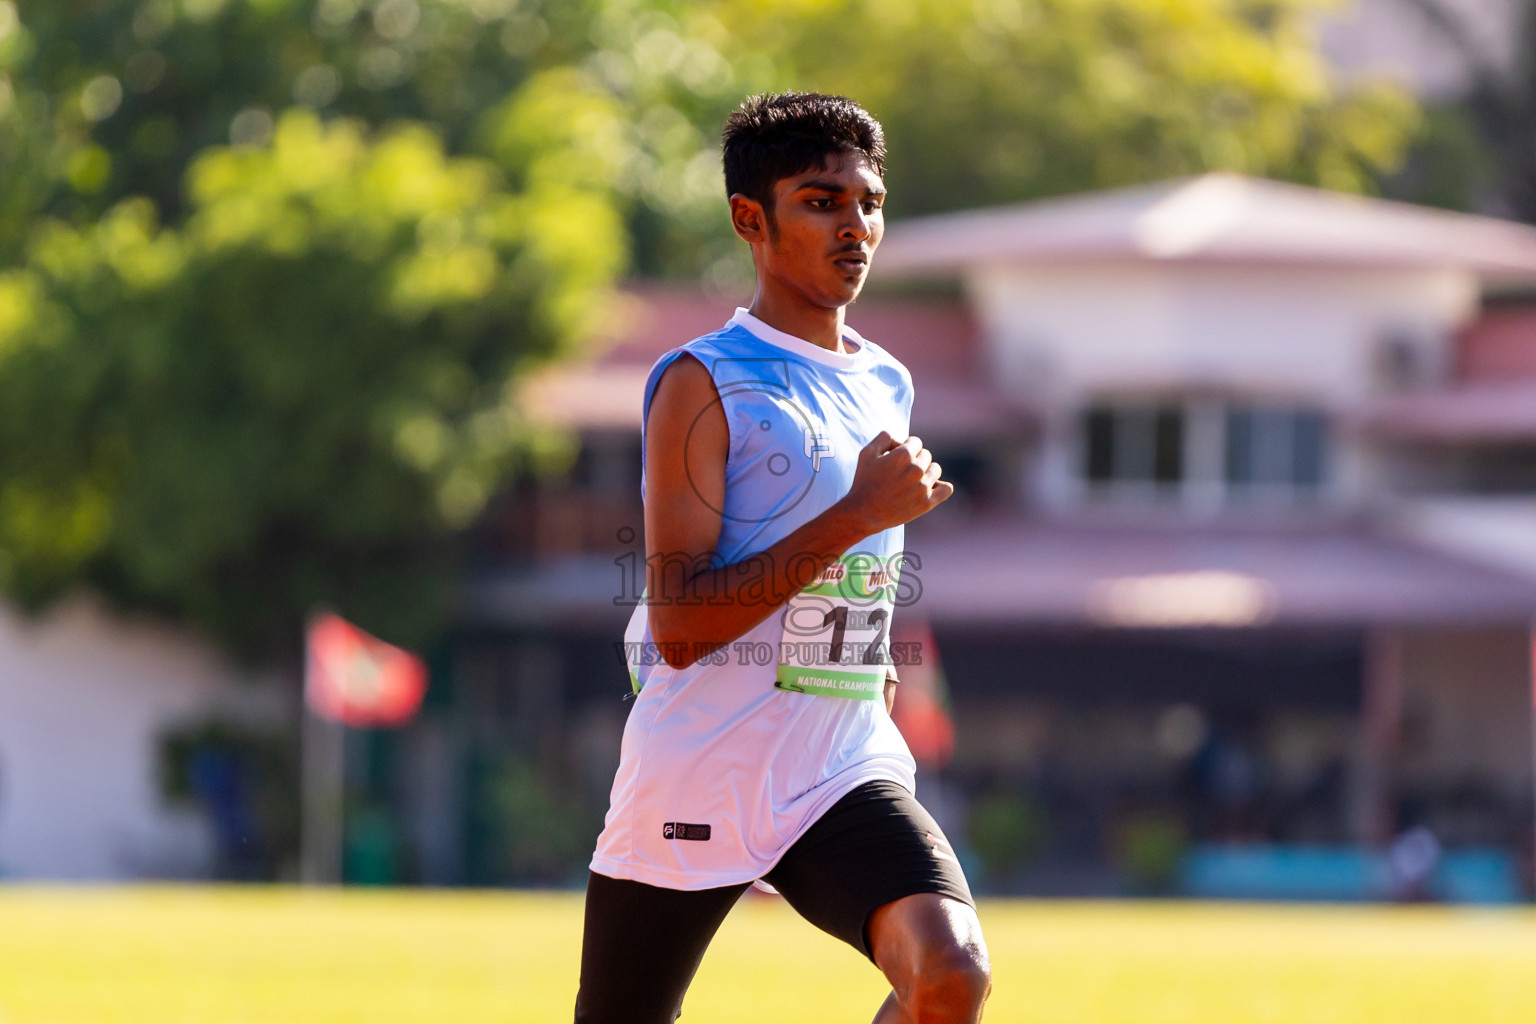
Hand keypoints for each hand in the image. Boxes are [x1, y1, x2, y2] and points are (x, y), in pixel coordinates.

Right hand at [837, 430, 953, 534]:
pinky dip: (941, 487)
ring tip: (911, 481)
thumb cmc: (863, 482)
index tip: (896, 458)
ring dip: (926, 472)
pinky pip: (946, 489)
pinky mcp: (927, 503)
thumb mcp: (866, 453)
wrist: (863, 514)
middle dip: (914, 460)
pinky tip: (930, 488)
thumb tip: (899, 439)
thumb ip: (884, 438)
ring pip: (936, 469)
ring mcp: (923, 487)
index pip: (916, 442)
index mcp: (903, 455)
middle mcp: (916, 469)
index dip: (905, 448)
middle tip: (899, 472)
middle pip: (926, 455)